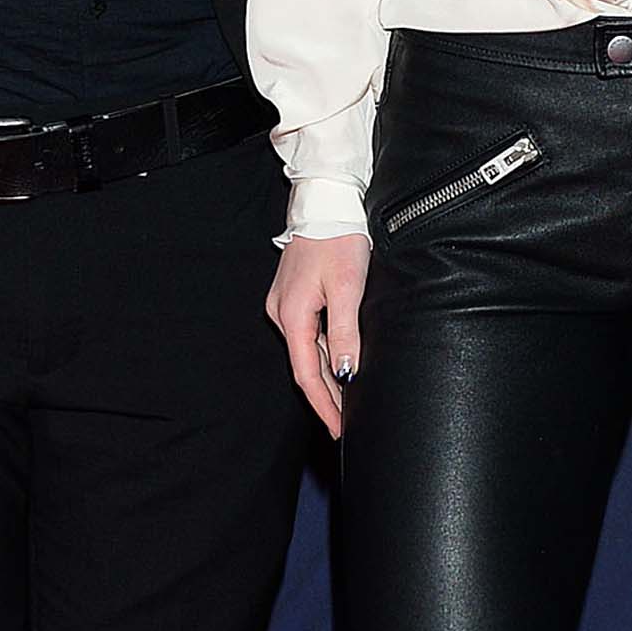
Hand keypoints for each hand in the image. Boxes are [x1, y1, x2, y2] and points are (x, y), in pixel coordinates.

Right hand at [266, 232, 370, 438]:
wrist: (325, 202)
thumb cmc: (338, 239)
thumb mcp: (349, 287)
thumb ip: (345, 333)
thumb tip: (345, 373)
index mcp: (292, 315)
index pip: (308, 375)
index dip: (324, 405)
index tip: (339, 428)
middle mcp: (283, 313)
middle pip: (306, 367)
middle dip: (326, 397)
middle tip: (345, 424)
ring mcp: (286, 304)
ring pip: (308, 351)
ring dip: (327, 377)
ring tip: (346, 404)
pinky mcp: (294, 296)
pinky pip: (309, 335)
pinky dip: (324, 354)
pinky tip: (338, 366)